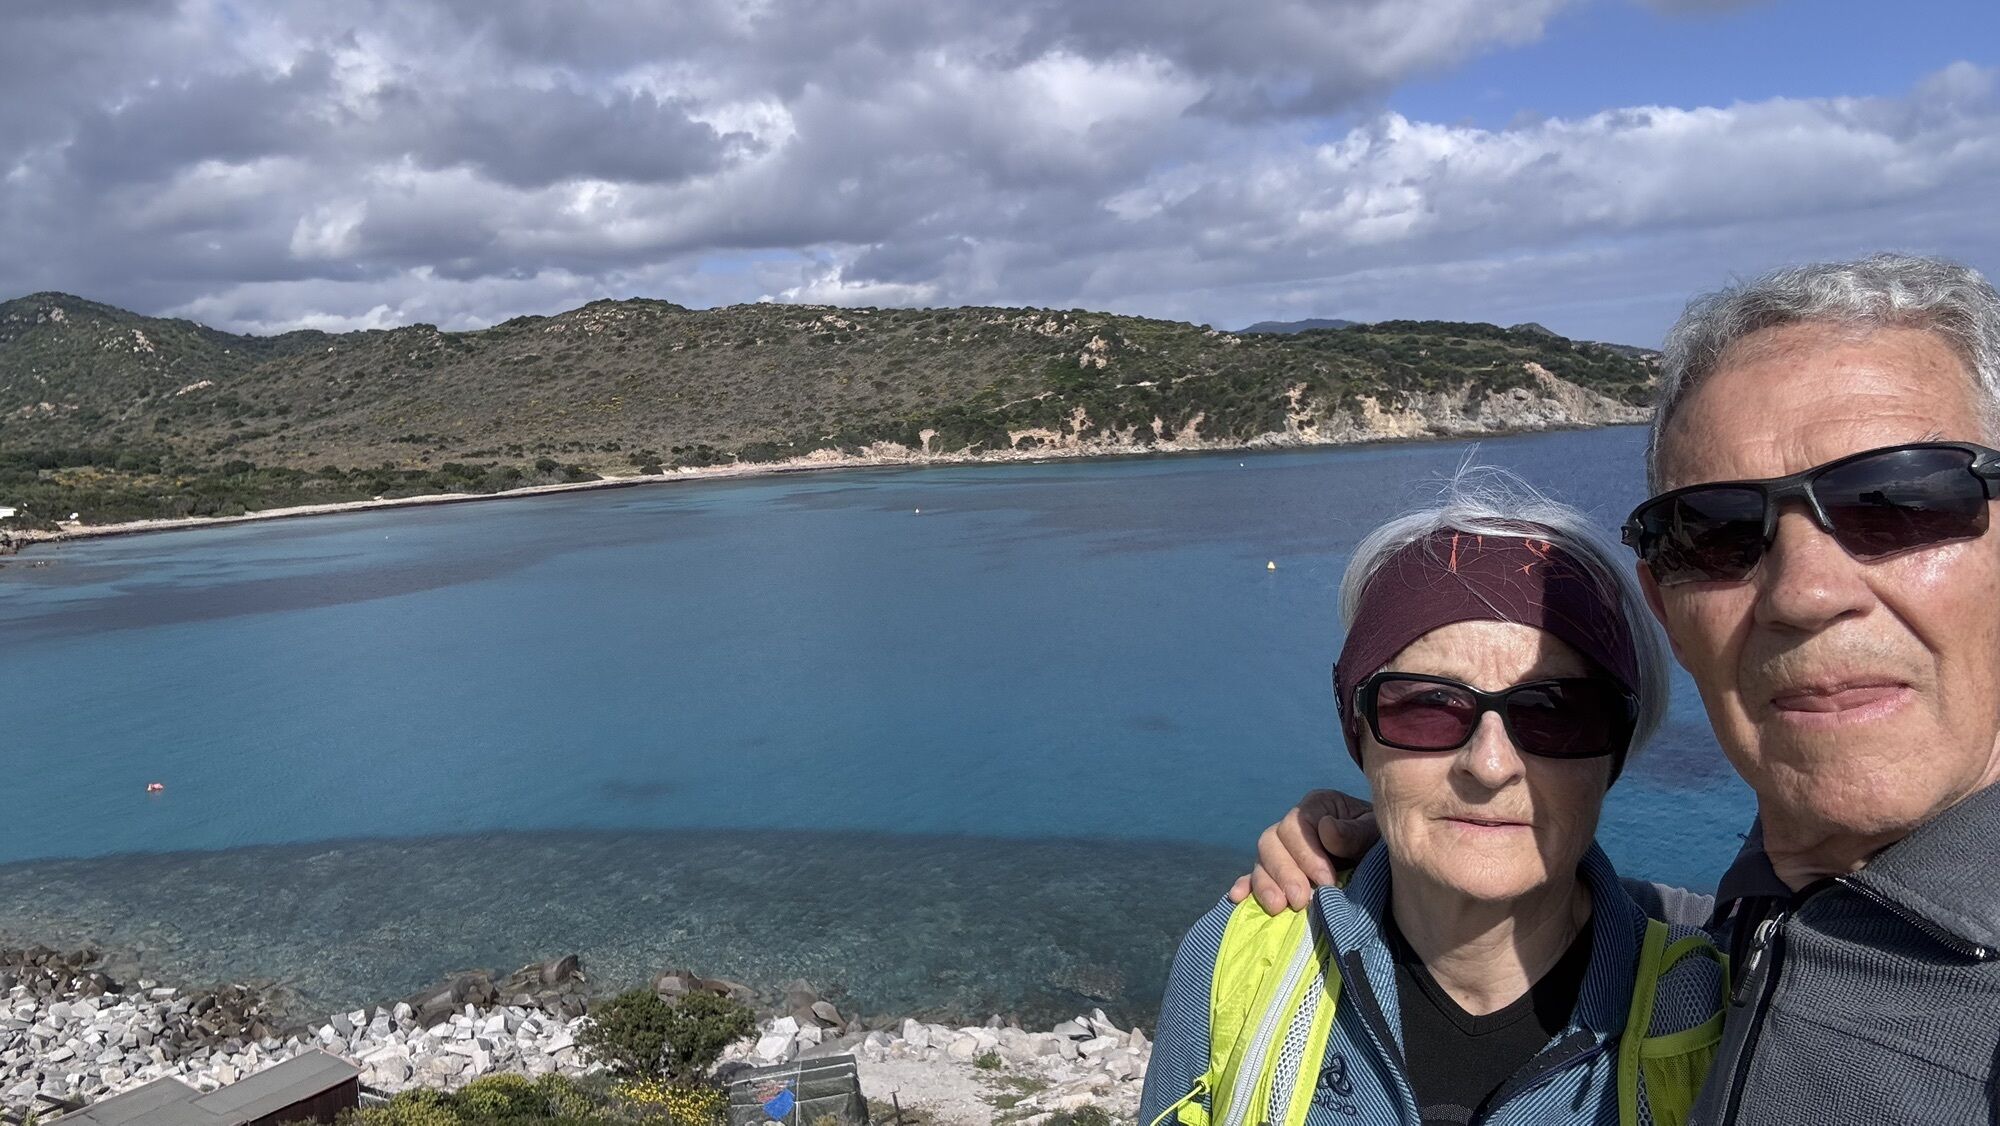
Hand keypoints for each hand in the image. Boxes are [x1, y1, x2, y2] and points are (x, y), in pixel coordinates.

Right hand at [1226, 789, 1377, 913]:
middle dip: (1285, 873)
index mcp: (1317, 807)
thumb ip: (1355, 831)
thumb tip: (1326, 830)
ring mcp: (1282, 852)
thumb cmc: (1381, 844)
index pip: (1297, 824)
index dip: (1308, 854)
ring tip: (1279, 907)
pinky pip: (1253, 877)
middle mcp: (1293, 827)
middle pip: (1272, 842)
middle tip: (1301, 900)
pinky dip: (1246, 886)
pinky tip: (1239, 898)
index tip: (1327, 881)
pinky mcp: (1276, 875)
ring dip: (1266, 884)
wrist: (1385, 865)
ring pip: (1261, 861)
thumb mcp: (1376, 833)